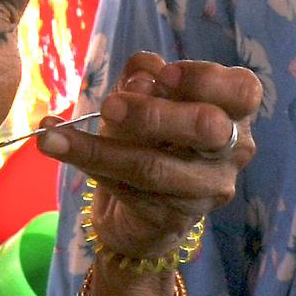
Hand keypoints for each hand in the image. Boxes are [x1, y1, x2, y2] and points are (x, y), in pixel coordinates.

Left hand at [48, 52, 265, 258]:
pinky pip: (130, 192)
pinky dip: (89, 167)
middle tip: (109, 107)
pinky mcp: (177, 219)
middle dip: (153, 114)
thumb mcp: (140, 98)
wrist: (136, 211)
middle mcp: (233, 151)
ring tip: (53, 136)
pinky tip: (59, 149)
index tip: (163, 76)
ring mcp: (209, 190)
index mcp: (233, 112)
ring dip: (99, 148)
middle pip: (207, 127)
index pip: (242, 90)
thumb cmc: (147, 139)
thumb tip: (141, 78)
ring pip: (156, 166)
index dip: (205, 79)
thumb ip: (142, 79)